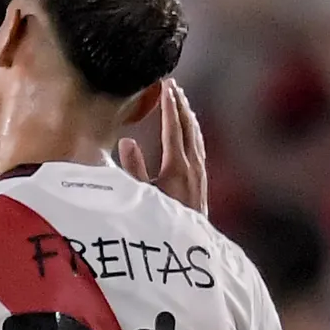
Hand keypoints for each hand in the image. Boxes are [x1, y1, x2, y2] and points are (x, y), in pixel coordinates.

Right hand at [120, 77, 210, 217]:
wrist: (186, 243)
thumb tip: (127, 141)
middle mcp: (193, 166)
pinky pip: (199, 145)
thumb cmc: (159, 222)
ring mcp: (200, 172)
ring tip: (181, 101)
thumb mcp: (140, 196)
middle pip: (188, 127)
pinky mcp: (202, 179)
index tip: (165, 86)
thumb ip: (133, 168)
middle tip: (172, 86)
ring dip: (188, 116)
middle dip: (180, 105)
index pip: (173, 128)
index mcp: (177, 167)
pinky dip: (192, 130)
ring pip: (196, 135)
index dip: (169, 106)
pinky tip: (190, 129)